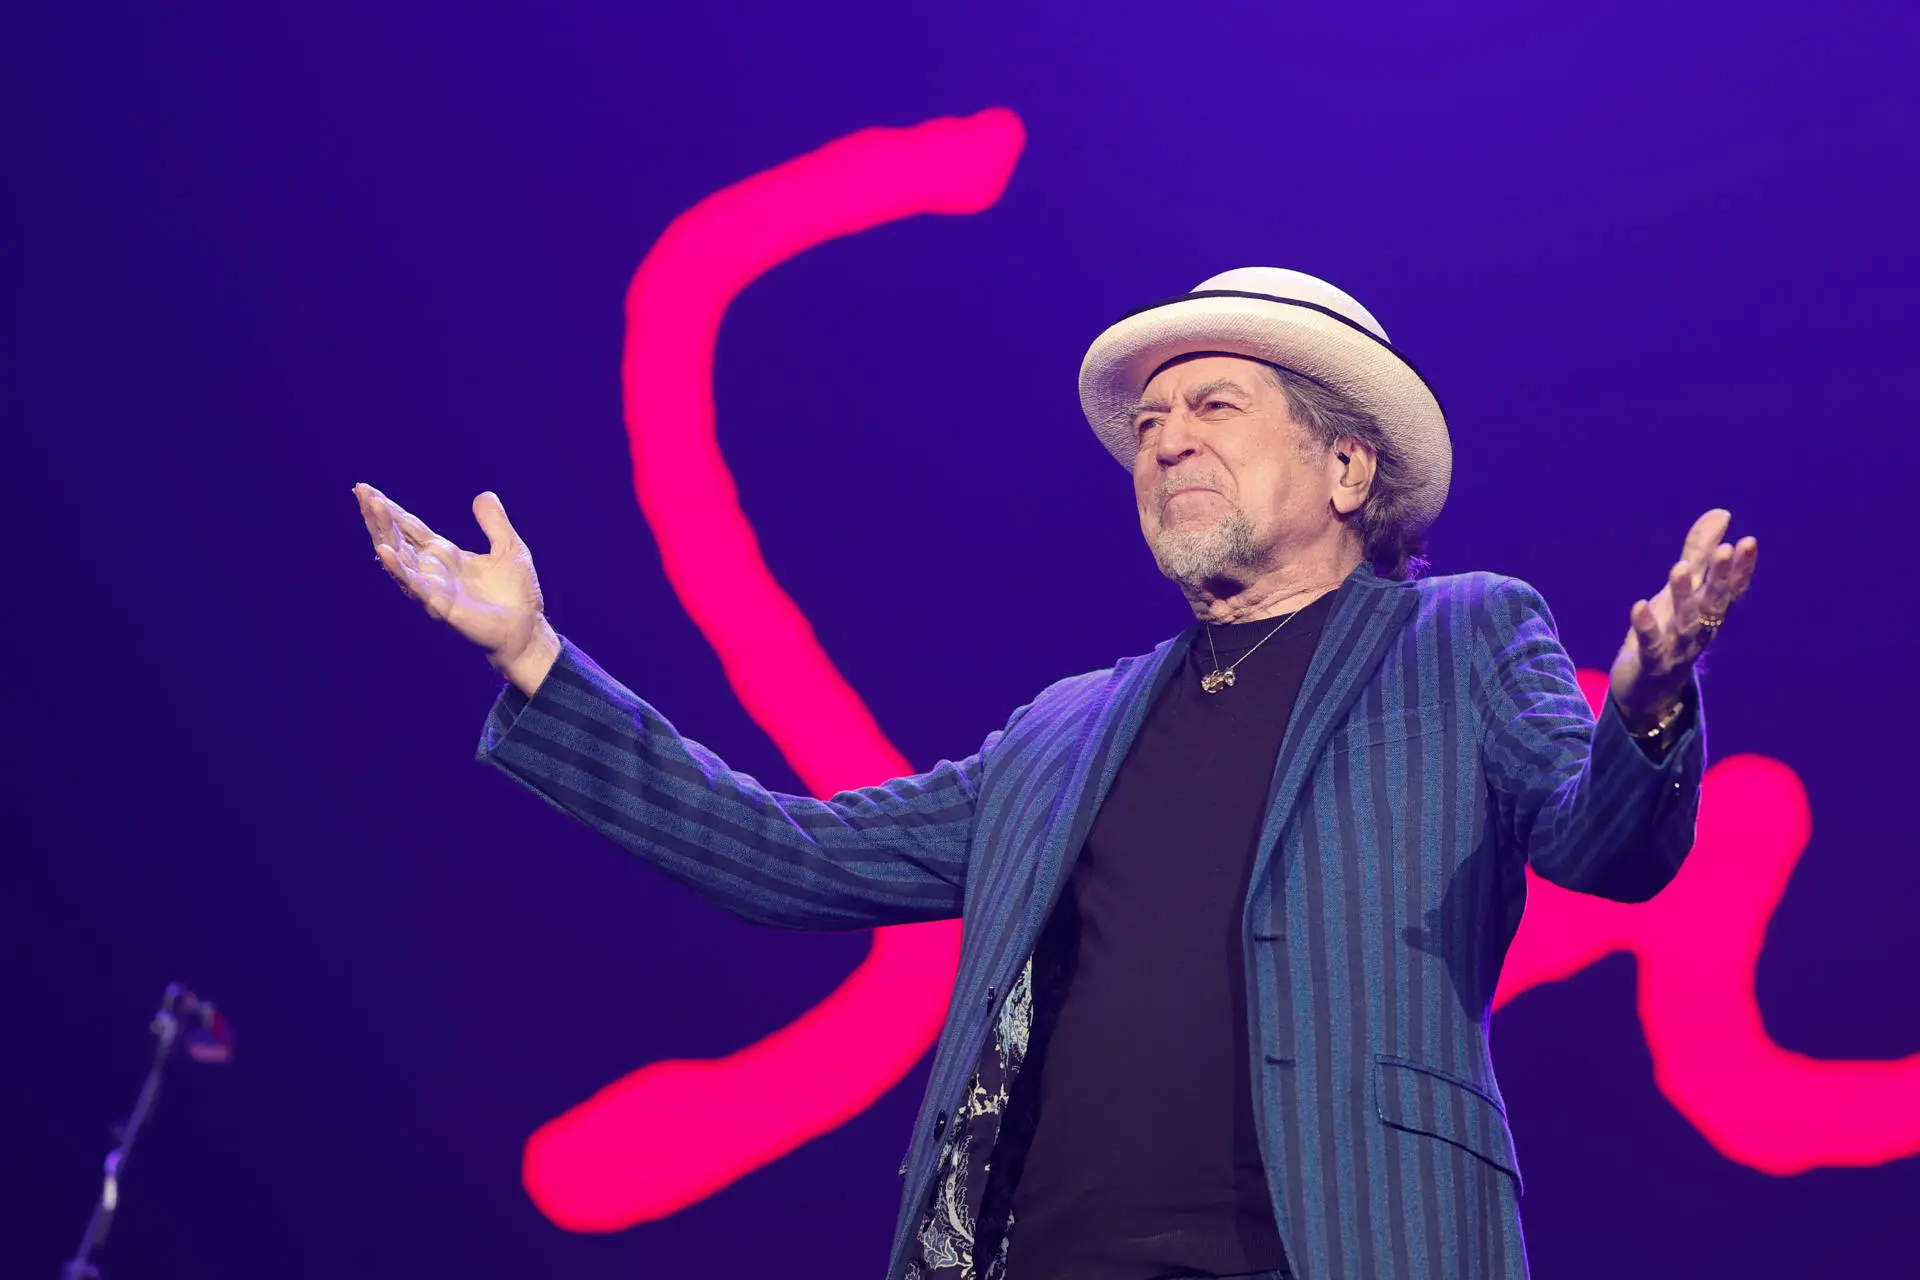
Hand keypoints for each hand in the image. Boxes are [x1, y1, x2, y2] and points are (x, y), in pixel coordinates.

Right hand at [354, 484, 560, 694]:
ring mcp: (432, 587)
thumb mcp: (509, 548)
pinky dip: (398, 568)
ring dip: (384, 532)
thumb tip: (483, 495)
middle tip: (361, 491)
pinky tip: (384, 551)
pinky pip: (414, 585)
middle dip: (378, 516)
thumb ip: (494, 523)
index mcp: (444, 554)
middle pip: (396, 538)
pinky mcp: (439, 605)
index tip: (366, 489)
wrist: (527, 629)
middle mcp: (432, 569)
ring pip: (398, 557)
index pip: (410, 527)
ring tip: (371, 508)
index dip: (389, 509)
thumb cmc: (517, 594)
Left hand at [1609, 508, 1758, 729]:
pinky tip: (1639, 606)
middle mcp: (1699, 631)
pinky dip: (1646, 626)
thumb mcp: (1681, 591)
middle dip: (1721, 578)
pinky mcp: (1650, 662)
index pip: (1731, 590)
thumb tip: (1722, 513)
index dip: (1741, 569)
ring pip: (1685, 623)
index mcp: (1709, 613)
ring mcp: (1676, 649)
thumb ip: (1700, 553)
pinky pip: (1650, 644)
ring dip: (1684, 596)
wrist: (1647, 691)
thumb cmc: (1668, 632)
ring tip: (1679, 567)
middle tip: (1726, 549)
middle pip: (1714, 603)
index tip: (1748, 542)